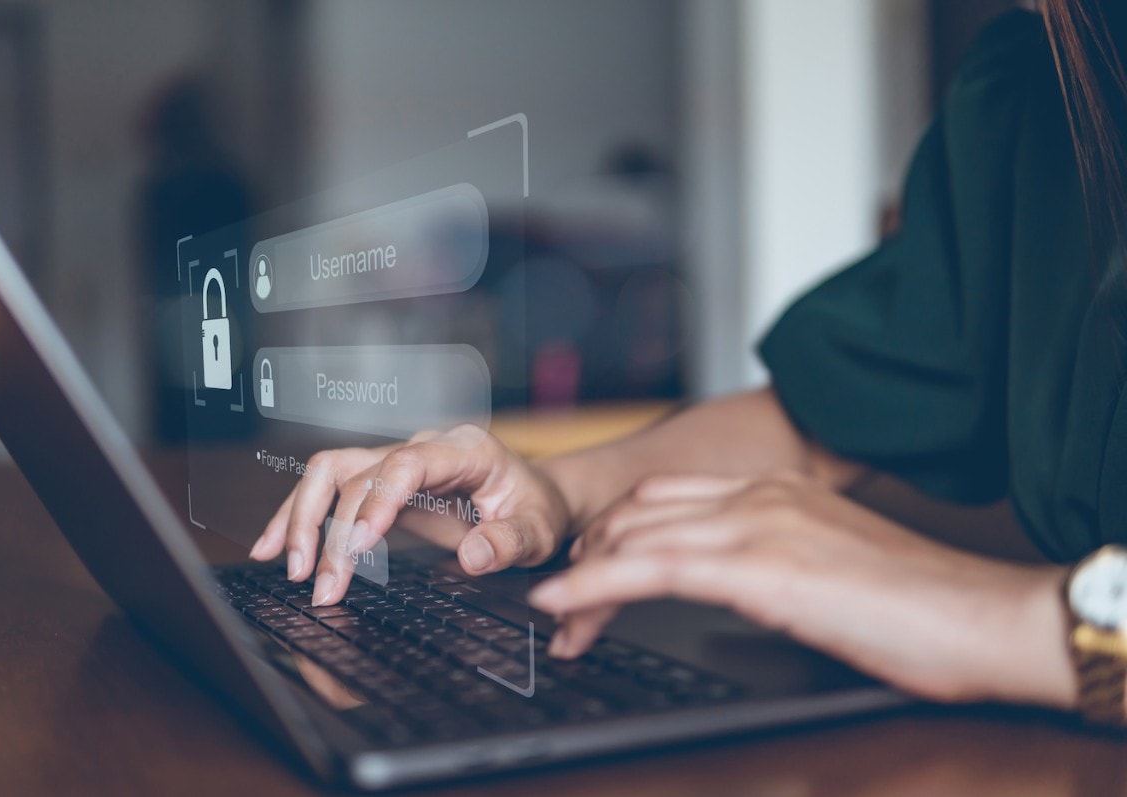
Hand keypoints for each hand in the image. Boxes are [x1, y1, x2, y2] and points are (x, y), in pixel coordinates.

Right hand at [249, 425, 571, 606]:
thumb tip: (473, 556)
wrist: (535, 498)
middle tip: (323, 583)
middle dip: (332, 528)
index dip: (378, 499)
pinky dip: (299, 517)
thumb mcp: (538, 530)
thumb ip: (510, 542)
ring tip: (290, 567)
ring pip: (330, 472)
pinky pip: (330, 490)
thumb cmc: (536, 510)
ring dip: (302, 517)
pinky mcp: (379, 483)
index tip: (360, 544)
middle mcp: (422, 447)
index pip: (407, 462)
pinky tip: (274, 547)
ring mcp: (396, 461)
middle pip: (357, 471)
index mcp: (464, 450)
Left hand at [530, 471, 1076, 707]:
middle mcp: (760, 494)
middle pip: (640, 511)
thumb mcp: (835, 568)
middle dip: (592, 552)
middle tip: (565, 593)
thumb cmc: (924, 607)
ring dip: (582, 575)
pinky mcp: (759, 568)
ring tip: (553, 608)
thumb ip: (782, 561)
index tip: (592, 563)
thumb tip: (747, 586)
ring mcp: (758, 524)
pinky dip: (595, 587)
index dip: (619, 530)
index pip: (669, 497)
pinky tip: (564, 605)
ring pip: (636, 537)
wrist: (985, 617)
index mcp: (778, 489)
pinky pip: (653, 570)